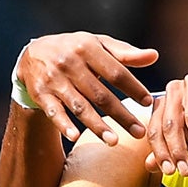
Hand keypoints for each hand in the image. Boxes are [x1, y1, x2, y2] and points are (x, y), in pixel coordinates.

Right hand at [16, 33, 157, 144]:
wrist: (33, 54)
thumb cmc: (75, 50)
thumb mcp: (98, 45)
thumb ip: (125, 53)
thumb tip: (154, 56)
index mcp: (87, 47)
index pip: (116, 72)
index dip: (133, 88)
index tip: (148, 103)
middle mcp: (70, 62)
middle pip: (100, 94)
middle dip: (121, 115)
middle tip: (140, 133)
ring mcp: (54, 80)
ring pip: (80, 106)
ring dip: (97, 125)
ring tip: (114, 141)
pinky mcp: (41, 94)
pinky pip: (54, 112)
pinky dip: (64, 124)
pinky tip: (76, 137)